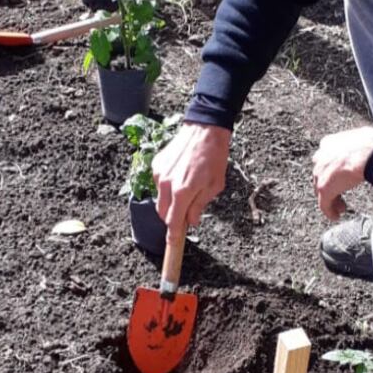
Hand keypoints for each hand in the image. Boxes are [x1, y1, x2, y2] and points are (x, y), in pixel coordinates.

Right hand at [152, 122, 231, 239]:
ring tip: (188, 188)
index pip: (173, 222)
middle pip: (163, 213)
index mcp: (183, 191)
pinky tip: (182, 176)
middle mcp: (167, 184)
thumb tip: (191, 221)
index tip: (172, 243)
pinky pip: (159, 184)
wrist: (205, 130)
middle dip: (173, 218)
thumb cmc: (214, 157)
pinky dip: (168, 187)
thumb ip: (200, 206)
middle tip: (187, 213)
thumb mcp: (215, 186)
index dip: (173, 235)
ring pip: (160, 199)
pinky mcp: (157, 164)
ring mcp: (159, 173)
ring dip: (171, 201)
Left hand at [312, 126, 372, 220]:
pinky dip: (329, 211)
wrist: (369, 152)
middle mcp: (320, 157)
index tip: (340, 178)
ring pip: (321, 190)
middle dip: (330, 186)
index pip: (325, 159)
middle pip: (321, 176)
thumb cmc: (371, 144)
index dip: (332, 171)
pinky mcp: (324, 188)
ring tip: (341, 208)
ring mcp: (320, 173)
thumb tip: (369, 148)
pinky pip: (324, 204)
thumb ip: (356, 145)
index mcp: (328, 143)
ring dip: (331, 200)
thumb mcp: (362, 139)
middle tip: (339, 195)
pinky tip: (336, 216)